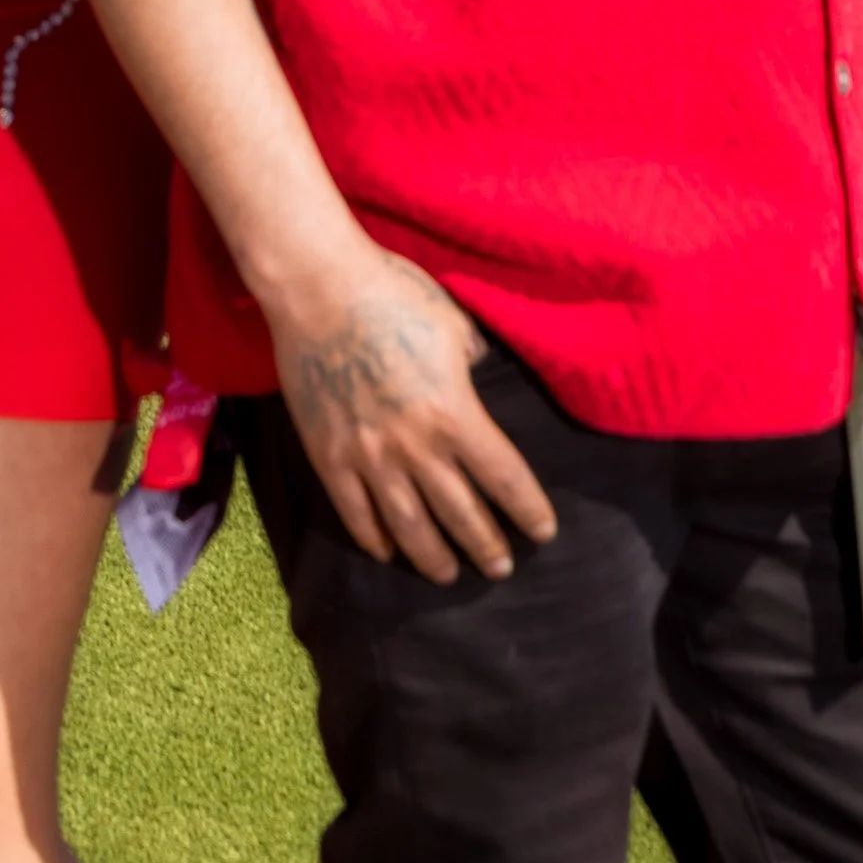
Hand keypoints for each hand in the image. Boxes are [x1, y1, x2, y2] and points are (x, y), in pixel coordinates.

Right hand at [269, 237, 558, 583]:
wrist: (318, 288)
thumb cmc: (392, 295)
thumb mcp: (453, 323)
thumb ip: (472, 361)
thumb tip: (479, 378)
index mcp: (454, 413)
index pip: (505, 478)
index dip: (529, 510)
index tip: (543, 532)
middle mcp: (416, 447)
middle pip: (461, 514)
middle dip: (487, 546)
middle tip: (501, 568)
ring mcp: (369, 456)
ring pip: (409, 528)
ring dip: (434, 558)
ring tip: (449, 574)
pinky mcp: (328, 455)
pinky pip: (355, 513)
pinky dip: (373, 538)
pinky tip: (387, 552)